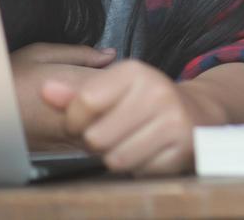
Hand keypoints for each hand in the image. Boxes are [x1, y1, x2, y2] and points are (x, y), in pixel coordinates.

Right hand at [9, 42, 115, 149]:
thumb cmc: (5, 79)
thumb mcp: (40, 55)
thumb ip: (80, 55)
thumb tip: (110, 55)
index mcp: (67, 88)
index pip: (115, 86)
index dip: (121, 77)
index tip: (115, 70)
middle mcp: (71, 118)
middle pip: (115, 110)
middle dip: (118, 98)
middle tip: (110, 86)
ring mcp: (66, 140)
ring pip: (107, 129)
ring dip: (107, 115)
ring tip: (92, 101)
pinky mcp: (60, 154)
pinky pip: (91, 142)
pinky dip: (94, 129)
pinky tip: (82, 118)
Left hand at [41, 59, 199, 174]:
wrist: (197, 111)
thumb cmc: (146, 101)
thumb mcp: (113, 88)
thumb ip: (76, 93)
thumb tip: (46, 90)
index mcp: (135, 72)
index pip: (84, 103)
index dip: (75, 122)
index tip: (87, 122)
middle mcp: (157, 91)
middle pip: (96, 137)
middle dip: (98, 143)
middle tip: (114, 135)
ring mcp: (173, 120)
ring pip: (116, 158)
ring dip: (117, 157)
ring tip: (130, 143)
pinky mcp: (183, 147)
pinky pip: (140, 171)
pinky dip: (140, 167)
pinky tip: (150, 152)